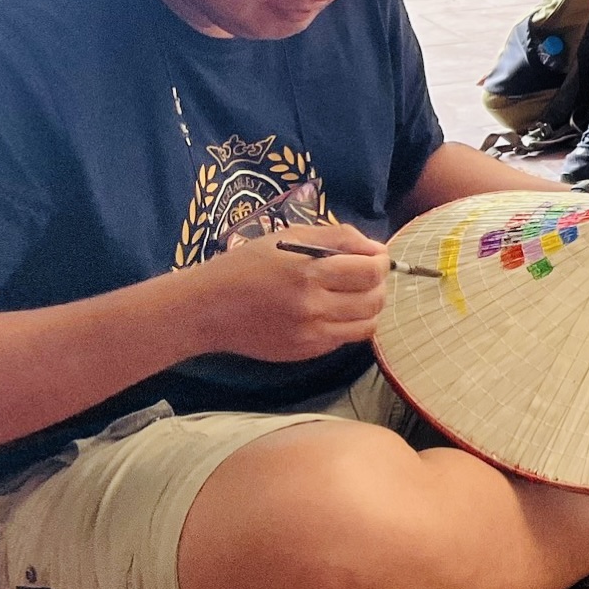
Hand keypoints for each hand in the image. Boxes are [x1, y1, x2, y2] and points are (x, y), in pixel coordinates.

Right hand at [187, 223, 389, 361]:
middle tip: (366, 276)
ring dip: (369, 307)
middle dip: (378, 284)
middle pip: (374, 300)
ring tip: (354, 295)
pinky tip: (333, 311)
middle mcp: (312, 306)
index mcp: (308, 272)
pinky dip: (350, 324)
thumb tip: (375, 248)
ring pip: (367, 324)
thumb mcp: (290, 236)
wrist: (207, 308)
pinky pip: (346, 339)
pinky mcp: (305, 352)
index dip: (380, 262)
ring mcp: (310, 334)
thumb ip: (337, 237)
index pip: (371, 272)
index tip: (374, 256)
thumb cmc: (247, 265)